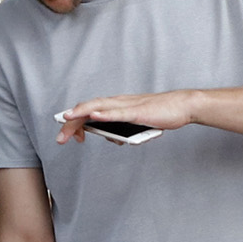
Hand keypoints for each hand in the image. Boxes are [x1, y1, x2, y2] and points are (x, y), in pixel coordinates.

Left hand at [56, 90, 198, 142]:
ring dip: (81, 114)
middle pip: (89, 109)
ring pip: (99, 107)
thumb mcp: (137, 125)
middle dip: (72, 123)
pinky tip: (93, 117)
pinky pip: (118, 113)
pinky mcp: (138, 112)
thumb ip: (123, 130)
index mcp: (117, 106)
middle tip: (60, 138)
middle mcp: (118, 103)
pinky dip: (104, 114)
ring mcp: (127, 106)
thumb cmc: (161, 114)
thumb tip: (112, 139)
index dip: (76, 122)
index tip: (68, 136)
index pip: (90, 111)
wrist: (182, 106)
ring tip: (66, 120)